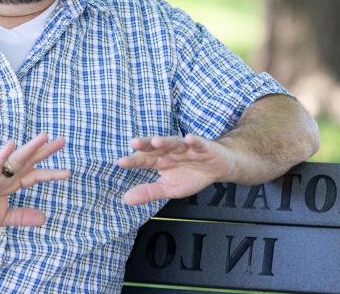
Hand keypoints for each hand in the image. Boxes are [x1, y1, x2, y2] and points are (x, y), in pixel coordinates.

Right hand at [0, 133, 69, 229]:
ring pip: (16, 159)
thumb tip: (44, 218)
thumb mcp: (3, 218)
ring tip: (45, 136)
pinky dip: (3, 155)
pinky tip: (12, 144)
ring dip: (30, 147)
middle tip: (63, 140)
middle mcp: (5, 177)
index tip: (68, 172)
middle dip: (46, 152)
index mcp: (10, 185)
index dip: (51, 174)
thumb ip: (22, 216)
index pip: (34, 176)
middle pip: (29, 161)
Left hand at [116, 134, 235, 205]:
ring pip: (175, 143)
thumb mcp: (169, 188)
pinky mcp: (204, 147)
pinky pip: (198, 143)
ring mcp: (187, 148)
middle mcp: (171, 151)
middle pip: (156, 147)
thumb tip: (125, 199)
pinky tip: (188, 139)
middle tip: (134, 143)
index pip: (145, 159)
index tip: (121, 162)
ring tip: (156, 141)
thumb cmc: (191, 176)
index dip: (134, 160)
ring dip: (166, 141)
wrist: (218, 168)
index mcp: (161, 160)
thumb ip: (148, 192)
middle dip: (146, 144)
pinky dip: (194, 141)